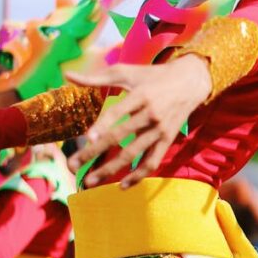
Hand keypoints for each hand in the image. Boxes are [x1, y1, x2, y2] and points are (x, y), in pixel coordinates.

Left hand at [67, 54, 211, 188]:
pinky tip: (121, 186)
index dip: (102, 125)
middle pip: (119, 137)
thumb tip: (67, 75)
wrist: (190, 81)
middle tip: (72, 166)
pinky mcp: (167, 140)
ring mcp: (160, 130)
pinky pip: (152, 162)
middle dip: (94, 153)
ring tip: (90, 182)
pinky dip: (138, 176)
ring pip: (133, 154)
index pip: (117, 112)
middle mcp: (150, 114)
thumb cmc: (153, 75)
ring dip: (110, 169)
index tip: (86, 139)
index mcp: (140, 95)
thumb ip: (96, 77)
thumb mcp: (126, 72)